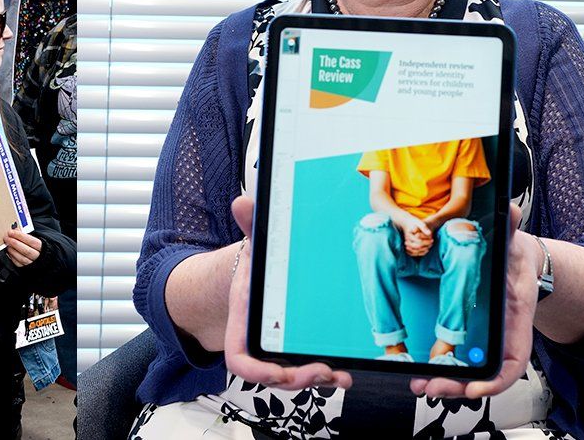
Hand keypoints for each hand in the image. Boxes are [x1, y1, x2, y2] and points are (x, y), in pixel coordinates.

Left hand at [4, 227, 42, 266]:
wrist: (41, 257)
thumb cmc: (36, 246)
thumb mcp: (34, 238)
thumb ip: (25, 235)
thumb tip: (15, 230)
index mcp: (42, 247)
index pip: (31, 241)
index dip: (20, 236)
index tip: (11, 232)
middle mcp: (38, 256)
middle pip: (26, 250)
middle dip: (14, 243)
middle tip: (6, 238)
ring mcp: (33, 263)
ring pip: (22, 258)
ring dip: (12, 251)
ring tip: (7, 245)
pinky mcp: (27, 268)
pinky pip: (19, 264)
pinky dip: (13, 258)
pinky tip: (9, 252)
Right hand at [224, 195, 353, 389]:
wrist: (259, 273)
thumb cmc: (255, 264)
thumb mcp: (255, 244)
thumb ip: (250, 225)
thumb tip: (243, 203)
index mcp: (245, 320)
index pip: (239, 358)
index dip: (256, 373)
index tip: (278, 375)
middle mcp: (260, 339)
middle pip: (272, 375)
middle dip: (298, 379)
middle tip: (322, 371)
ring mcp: (279, 346)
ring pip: (293, 377)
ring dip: (317, 380)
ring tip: (338, 374)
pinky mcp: (297, 347)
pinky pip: (306, 367)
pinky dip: (326, 373)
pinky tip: (344, 370)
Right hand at [396, 213, 432, 256]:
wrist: (406, 223)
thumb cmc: (413, 222)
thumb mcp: (419, 222)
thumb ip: (424, 227)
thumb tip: (429, 233)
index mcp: (409, 235)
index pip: (419, 241)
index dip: (427, 242)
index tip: (432, 239)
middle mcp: (406, 240)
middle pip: (416, 247)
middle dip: (425, 246)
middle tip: (431, 244)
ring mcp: (406, 244)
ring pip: (414, 251)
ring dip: (422, 251)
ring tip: (428, 247)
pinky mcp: (407, 246)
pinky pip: (412, 253)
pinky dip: (418, 253)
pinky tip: (424, 250)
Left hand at [410, 203, 537, 398]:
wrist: (520, 261)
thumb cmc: (517, 256)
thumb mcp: (514, 241)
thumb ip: (510, 227)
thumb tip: (509, 211)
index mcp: (516, 315)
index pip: (515, 357)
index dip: (497, 379)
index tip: (475, 389)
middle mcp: (504, 332)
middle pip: (488, 373)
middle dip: (460, 385)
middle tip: (430, 387)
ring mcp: (490, 336)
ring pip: (473, 371)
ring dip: (448, 383)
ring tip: (421, 385)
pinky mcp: (475, 335)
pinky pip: (462, 360)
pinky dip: (445, 370)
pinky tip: (425, 374)